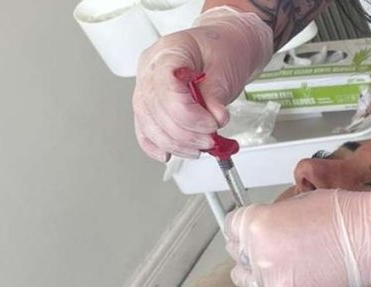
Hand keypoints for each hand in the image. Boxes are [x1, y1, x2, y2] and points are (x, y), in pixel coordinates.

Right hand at [133, 7, 272, 161]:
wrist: (222, 47)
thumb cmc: (221, 49)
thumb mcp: (225, 66)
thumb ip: (216, 94)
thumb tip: (215, 119)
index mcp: (167, 52)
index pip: (166, 90)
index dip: (190, 116)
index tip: (212, 125)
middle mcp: (150, 70)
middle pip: (156, 111)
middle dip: (186, 134)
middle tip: (211, 140)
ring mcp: (146, 87)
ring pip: (149, 125)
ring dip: (177, 144)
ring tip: (201, 146)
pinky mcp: (150, 105)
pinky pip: (144, 130)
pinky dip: (156, 146)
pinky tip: (169, 154)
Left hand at [224, 182, 370, 286]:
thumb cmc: (345, 215)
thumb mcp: (299, 201)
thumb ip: (275, 217)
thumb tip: (269, 229)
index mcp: (258, 224)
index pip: (233, 226)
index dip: (242, 228)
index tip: (245, 232)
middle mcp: (260, 254)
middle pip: (239, 254)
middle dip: (248, 250)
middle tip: (264, 249)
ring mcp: (273, 283)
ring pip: (245, 281)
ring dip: (248, 276)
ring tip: (258, 273)